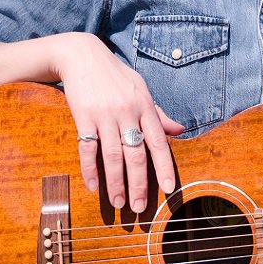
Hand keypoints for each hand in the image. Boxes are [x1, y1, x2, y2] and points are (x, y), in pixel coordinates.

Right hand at [55, 33, 183, 213]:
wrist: (82, 56)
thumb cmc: (115, 76)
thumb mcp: (141, 89)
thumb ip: (158, 113)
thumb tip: (179, 130)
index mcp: (145, 107)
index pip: (159, 142)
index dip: (165, 167)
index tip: (169, 189)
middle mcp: (127, 112)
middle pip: (136, 155)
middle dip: (140, 184)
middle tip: (139, 208)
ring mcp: (104, 115)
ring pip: (113, 156)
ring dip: (116, 183)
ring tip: (119, 203)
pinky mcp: (82, 116)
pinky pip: (88, 148)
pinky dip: (90, 170)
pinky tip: (93, 187)